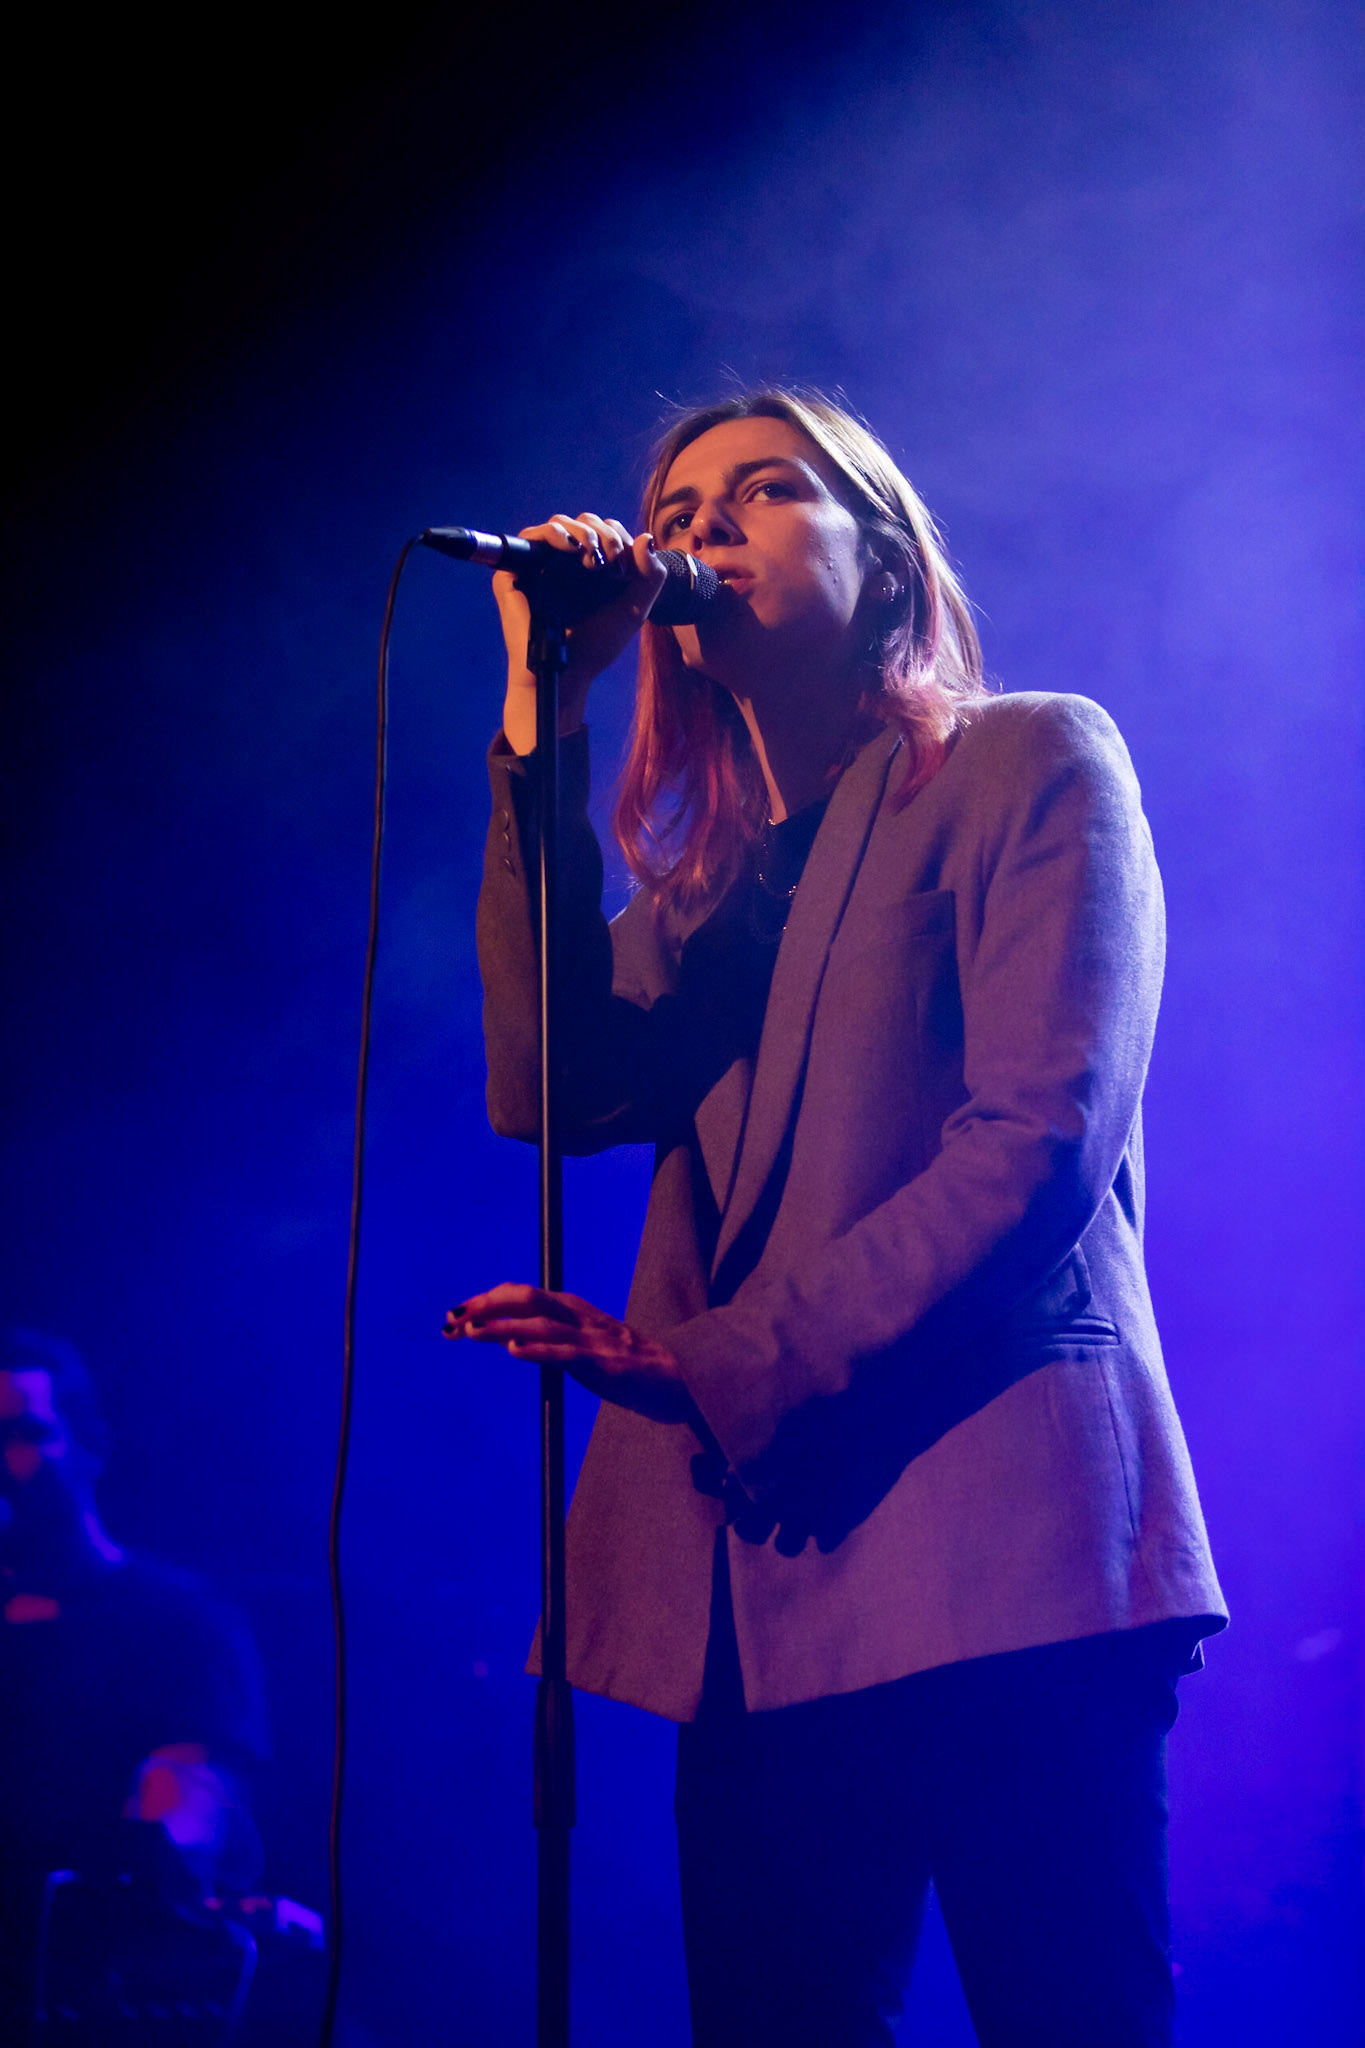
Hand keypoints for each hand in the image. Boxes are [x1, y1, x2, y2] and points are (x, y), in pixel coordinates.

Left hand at [444, 1283, 692, 1423]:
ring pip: (541, 1323)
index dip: (486, 1300)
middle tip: (452, 1320)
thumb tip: (511, 1338)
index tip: (455, 1314)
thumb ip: (553, 1337)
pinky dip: (538, 1349)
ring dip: (502, 1327)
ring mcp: (592, 1339)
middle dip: (486, 1306)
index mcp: (573, 1310)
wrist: (680, 1378)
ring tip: (471, 1332)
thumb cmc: (628, 1364)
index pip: (522, 1294)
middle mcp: (579, 1317)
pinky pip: (567, 1353)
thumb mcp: (584, 1345)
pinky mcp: (605, 1363)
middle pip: (526, 1298)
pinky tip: (514, 1351)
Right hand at [495, 516, 665, 754]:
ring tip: (594, 554)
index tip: (626, 567)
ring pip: (560, 523)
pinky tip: (572, 547)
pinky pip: (531, 536)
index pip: (605, 531)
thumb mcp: (634, 609)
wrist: (568, 672)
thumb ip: (650, 576)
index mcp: (592, 567)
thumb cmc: (597, 645)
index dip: (619, 537)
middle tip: (613, 560)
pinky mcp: (518, 572)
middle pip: (585, 522)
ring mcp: (541, 565)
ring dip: (584, 531)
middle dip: (605, 533)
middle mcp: (566, 563)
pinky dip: (553, 533)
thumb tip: (647, 537)